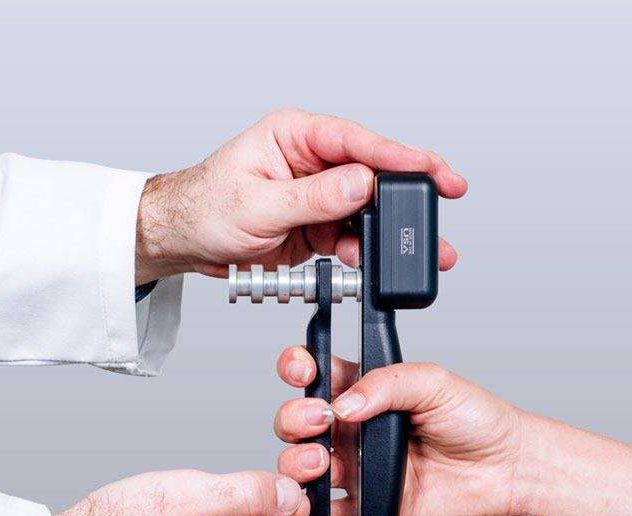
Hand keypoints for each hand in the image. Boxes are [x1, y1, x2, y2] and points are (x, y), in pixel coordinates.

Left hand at [135, 106, 466, 283]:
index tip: (433, 170)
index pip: (357, 141)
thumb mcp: (258, 204)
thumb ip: (313, 197)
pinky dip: (361, 253)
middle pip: (372, 174)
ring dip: (388, 233)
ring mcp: (316, 195)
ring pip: (365, 211)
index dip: (400, 156)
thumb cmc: (206, 208)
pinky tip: (370, 262)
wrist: (185, 241)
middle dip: (406, 194)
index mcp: (295, 136)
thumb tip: (360, 182)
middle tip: (445, 201)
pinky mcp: (316, 225)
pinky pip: (349, 237)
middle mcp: (311, 161)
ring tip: (419, 251)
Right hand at [273, 347, 524, 515]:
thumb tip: (343, 403)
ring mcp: (355, 468)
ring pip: (299, 466)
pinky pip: (324, 512)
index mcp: (365, 391)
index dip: (298, 368)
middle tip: (321, 421)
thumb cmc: (476, 420)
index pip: (316, 374)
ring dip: (296, 463)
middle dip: (294, 419)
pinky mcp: (363, 505)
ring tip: (323, 461)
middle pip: (296, 421)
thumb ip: (386, 384)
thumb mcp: (433, 382)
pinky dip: (309, 511)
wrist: (505, 470)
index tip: (303, 371)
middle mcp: (353, 429)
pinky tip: (318, 503)